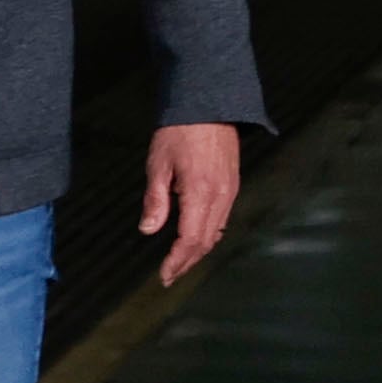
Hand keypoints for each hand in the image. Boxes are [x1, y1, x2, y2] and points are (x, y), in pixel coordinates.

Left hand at [139, 123, 240, 284]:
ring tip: (179, 264)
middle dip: (187, 262)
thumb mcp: (158, 165)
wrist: (210, 105)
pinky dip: (208, 235)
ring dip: (198, 251)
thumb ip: (155, 200)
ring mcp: (230, 191)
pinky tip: (195, 240)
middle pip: (206, 241)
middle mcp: (221, 196)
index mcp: (200, 193)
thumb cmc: (178, 132)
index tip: (164, 276)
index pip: (190, 239)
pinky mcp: (233, 185)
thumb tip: (148, 230)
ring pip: (216, 232)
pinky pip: (222, 219)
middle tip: (169, 277)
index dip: (177, 261)